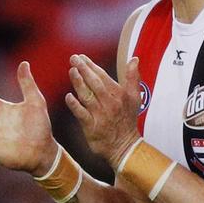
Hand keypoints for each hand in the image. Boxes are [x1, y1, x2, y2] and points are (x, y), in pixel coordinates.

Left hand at [65, 54, 140, 168]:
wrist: (125, 145)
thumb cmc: (127, 119)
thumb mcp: (135, 97)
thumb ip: (132, 77)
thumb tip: (134, 59)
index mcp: (119, 94)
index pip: (103, 76)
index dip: (91, 65)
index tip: (82, 57)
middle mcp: (109, 103)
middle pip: (94, 83)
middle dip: (83, 69)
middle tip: (73, 58)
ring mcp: (100, 115)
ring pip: (87, 96)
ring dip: (78, 83)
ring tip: (71, 71)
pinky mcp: (92, 127)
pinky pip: (81, 114)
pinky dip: (74, 105)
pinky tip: (68, 96)